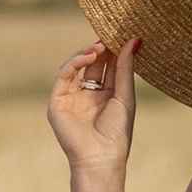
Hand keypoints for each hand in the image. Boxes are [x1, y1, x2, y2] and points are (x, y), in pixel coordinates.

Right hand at [48, 36, 137, 174]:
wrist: (100, 158)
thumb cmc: (117, 132)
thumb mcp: (125, 96)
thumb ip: (126, 68)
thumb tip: (135, 39)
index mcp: (105, 95)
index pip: (108, 66)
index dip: (113, 50)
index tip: (121, 33)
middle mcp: (86, 94)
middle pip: (91, 63)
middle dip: (100, 48)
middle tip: (109, 33)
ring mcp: (70, 97)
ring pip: (75, 66)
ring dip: (87, 52)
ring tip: (99, 44)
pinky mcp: (57, 101)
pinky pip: (63, 75)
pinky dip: (74, 62)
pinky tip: (88, 55)